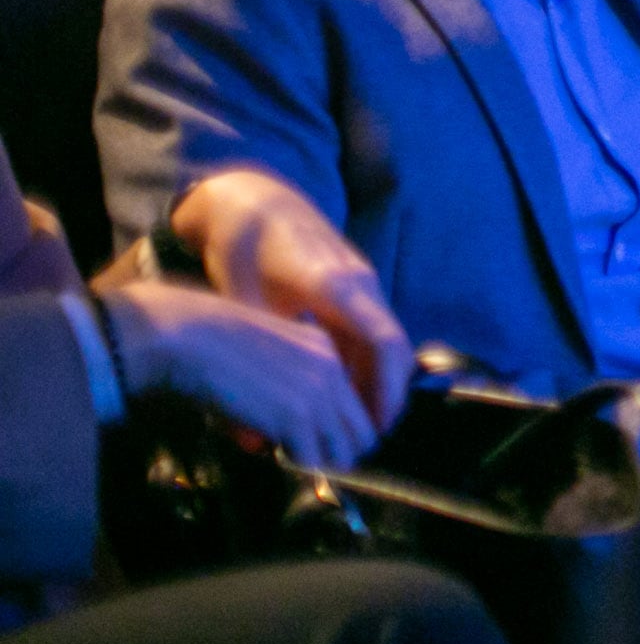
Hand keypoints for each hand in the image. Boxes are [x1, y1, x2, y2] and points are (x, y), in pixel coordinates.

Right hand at [98, 282, 380, 470]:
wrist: (190, 337)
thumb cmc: (211, 343)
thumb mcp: (268, 352)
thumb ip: (289, 383)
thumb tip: (288, 424)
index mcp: (326, 350)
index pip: (355, 402)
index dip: (338, 428)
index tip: (317, 438)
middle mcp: (332, 371)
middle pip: (362, 433)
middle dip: (337, 451)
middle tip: (307, 456)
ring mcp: (319, 395)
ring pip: (343, 451)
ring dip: (318, 460)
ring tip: (287, 453)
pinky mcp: (297, 418)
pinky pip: (312, 460)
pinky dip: (295, 464)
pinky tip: (272, 450)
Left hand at [171, 171, 411, 431]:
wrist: (253, 201)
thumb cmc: (243, 250)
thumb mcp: (242, 309)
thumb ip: (251, 372)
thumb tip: (251, 442)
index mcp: (337, 287)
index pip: (385, 342)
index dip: (387, 389)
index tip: (377, 428)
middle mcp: (361, 284)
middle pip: (393, 348)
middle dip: (387, 396)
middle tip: (368, 441)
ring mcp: (361, 283)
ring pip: (383, 343)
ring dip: (375, 383)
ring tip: (355, 426)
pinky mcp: (353, 287)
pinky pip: (369, 332)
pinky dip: (362, 366)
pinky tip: (340, 394)